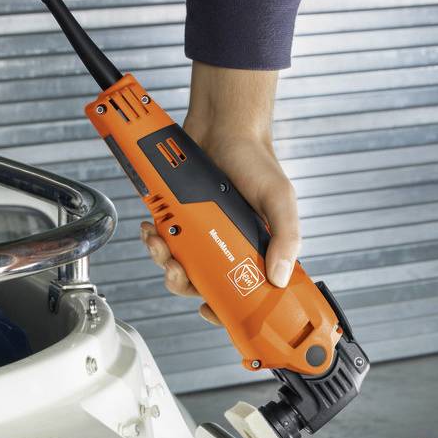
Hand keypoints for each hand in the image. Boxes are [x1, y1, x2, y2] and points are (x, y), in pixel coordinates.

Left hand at [141, 62, 299, 325]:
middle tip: (178, 270)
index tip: (211, 311)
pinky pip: (164, 242)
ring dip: (164, 261)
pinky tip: (152, 228)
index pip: (245, 293)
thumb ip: (286, 237)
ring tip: (161, 243)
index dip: (227, 308)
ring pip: (179, 266)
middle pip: (204, 284)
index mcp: (257, 250)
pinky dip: (154, 239)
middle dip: (185, 282)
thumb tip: (280, 277)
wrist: (223, 127)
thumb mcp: (280, 199)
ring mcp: (204, 235)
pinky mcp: (182, 220)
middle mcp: (229, 247)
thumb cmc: (257, 161)